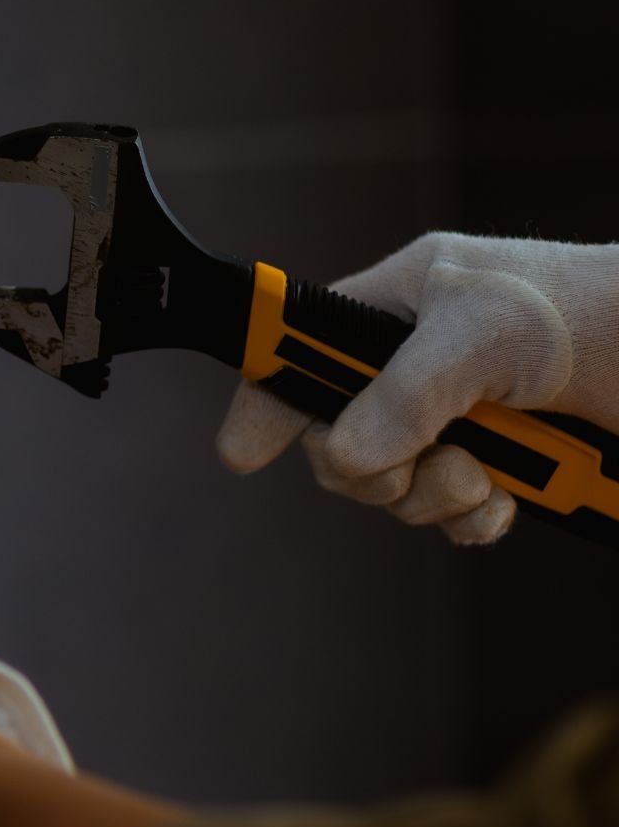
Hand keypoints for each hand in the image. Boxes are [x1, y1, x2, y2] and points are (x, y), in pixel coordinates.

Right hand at [218, 233, 618, 543]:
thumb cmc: (595, 308)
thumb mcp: (487, 334)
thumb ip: (407, 393)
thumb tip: (346, 456)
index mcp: (397, 306)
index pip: (299, 347)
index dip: (265, 397)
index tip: (243, 452)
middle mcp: (415, 363)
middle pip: (337, 437)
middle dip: (376, 468)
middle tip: (427, 463)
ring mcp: (457, 417)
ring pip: (392, 484)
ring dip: (435, 497)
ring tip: (488, 478)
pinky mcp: (501, 464)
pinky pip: (450, 516)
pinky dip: (474, 521)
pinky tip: (509, 502)